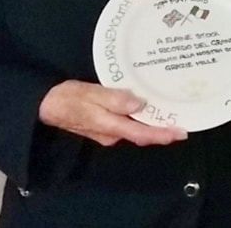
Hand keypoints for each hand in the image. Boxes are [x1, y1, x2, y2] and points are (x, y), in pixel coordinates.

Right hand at [38, 79, 187, 146]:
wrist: (46, 105)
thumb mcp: (89, 94)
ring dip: (154, 123)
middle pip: (142, 134)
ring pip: (136, 128)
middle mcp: (112, 133)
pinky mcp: (105, 124)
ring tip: (173, 110)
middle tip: (185, 118)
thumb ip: (113, 99)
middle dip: (163, 129)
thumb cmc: (67, 98)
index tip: (181, 132)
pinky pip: (129, 123)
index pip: (141, 134)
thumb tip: (139, 105)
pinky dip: (142, 117)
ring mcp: (108, 130)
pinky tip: (150, 106)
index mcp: (110, 126)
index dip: (162, 135)